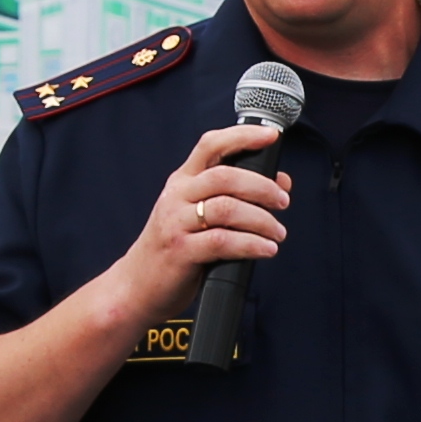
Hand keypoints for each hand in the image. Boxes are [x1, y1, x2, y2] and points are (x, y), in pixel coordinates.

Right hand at [113, 123, 288, 322]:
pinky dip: (251, 244)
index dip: (242, 136)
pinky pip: (223, 241)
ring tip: (278, 233)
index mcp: (183, 181)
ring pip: (227, 209)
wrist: (137, 286)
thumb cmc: (174, 248)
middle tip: (283, 201)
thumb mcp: (199, 215)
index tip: (271, 135)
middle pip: (225, 177)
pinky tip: (266, 249)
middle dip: (262, 187)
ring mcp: (176, 223)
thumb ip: (235, 196)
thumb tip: (281, 182)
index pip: (211, 145)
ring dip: (262, 220)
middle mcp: (177, 196)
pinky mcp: (180, 251)